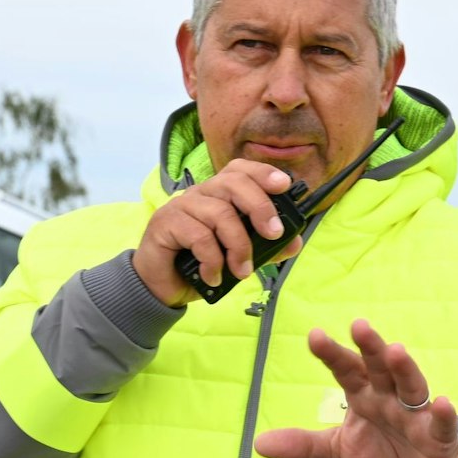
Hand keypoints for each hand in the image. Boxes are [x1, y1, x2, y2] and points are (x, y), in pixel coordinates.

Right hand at [132, 160, 305, 305]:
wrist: (164, 287)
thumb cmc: (202, 264)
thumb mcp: (240, 257)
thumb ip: (267, 249)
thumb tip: (293, 242)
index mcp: (219, 194)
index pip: (240, 170)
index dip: (262, 173)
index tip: (284, 186)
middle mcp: (200, 194)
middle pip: (232, 183)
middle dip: (259, 207)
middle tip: (274, 234)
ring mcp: (181, 206)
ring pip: (219, 213)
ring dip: (238, 245)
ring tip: (242, 271)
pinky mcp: (164, 223)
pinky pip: (198, 236)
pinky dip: (212, 260)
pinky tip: (213, 275)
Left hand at [254, 320, 457, 457]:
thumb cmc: (382, 455)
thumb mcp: (337, 451)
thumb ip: (303, 444)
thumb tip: (258, 443)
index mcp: (364, 395)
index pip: (346, 370)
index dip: (332, 354)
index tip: (314, 336)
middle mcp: (390, 397)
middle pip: (380, 368)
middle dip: (371, 347)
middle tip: (359, 326)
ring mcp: (417, 414)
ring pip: (412, 386)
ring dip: (404, 369)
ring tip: (397, 351)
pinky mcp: (439, 436)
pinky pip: (443, 424)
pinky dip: (444, 415)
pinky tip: (443, 403)